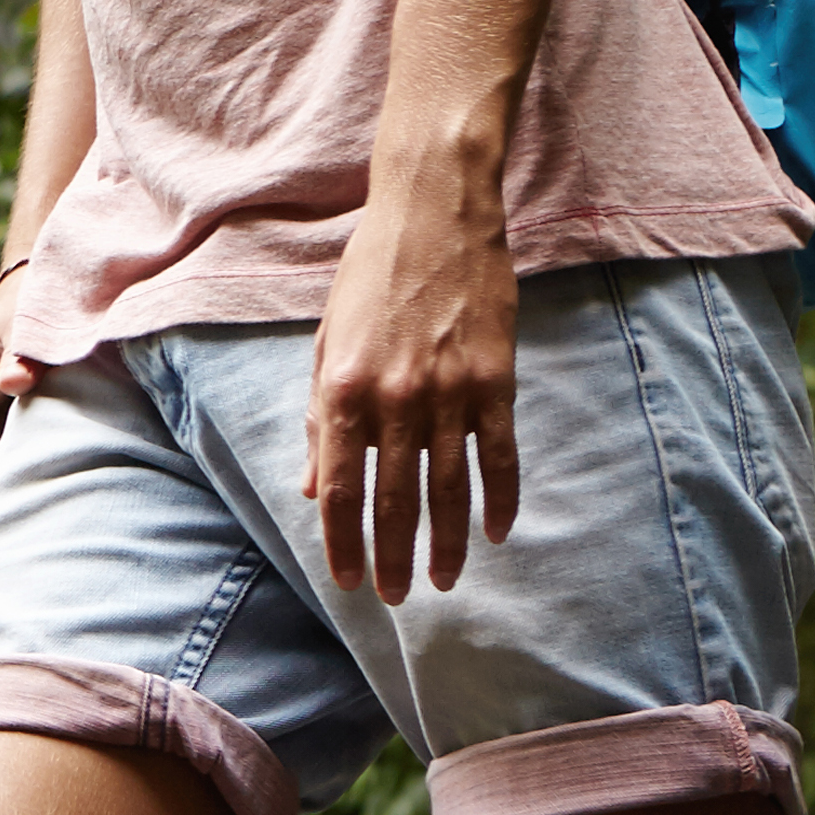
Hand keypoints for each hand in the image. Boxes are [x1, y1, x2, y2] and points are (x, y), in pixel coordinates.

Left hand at [304, 189, 520, 603]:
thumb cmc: (369, 279)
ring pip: (450, 488)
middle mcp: (395, 398)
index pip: (340, 487)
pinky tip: (498, 533)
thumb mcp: (326, 344)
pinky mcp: (495, 380)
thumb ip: (322, 420)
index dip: (342, 540)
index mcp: (343, 389)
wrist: (433, 216)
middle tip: (394, 598)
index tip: (346, 580)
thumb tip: (314, 487)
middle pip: (394, 499)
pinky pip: (500, 454)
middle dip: (392, 556)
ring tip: (445, 580)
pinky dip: (500, 499)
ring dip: (449, 542)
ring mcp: (449, 391)